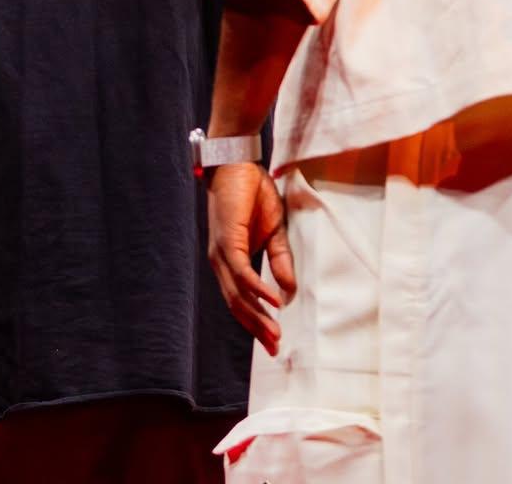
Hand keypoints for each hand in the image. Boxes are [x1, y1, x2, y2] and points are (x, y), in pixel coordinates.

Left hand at [207, 162, 296, 354]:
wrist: (239, 163)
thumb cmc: (254, 194)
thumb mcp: (275, 232)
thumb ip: (279, 260)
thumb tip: (289, 290)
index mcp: (232, 261)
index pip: (241, 301)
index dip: (257, 322)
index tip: (274, 342)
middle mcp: (222, 262)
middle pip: (238, 305)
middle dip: (257, 328)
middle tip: (276, 348)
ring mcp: (222, 253)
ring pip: (238, 295)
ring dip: (258, 316)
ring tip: (276, 333)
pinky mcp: (227, 241)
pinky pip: (243, 272)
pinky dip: (258, 289)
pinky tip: (274, 301)